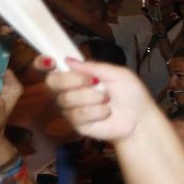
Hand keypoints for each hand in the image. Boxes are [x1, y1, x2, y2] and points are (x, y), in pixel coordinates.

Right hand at [41, 58, 157, 145]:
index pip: (52, 67)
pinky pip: (77, 114)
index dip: (44, 63)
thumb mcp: (118, 74)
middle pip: (52, 81)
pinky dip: (96, 112)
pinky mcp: (76, 123)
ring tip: (107, 99)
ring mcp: (72, 107)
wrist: (140, 118)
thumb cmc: (131, 94)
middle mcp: (70, 89)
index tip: (50, 61)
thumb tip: (68, 60)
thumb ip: (94, 66)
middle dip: (72, 80)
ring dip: (91, 97)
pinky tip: (106, 113)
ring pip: (66, 99)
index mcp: (78, 74)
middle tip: (94, 82)